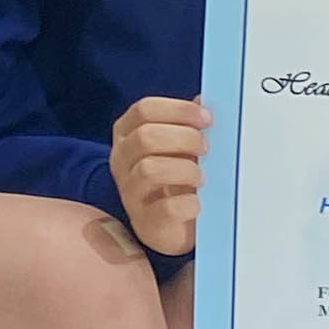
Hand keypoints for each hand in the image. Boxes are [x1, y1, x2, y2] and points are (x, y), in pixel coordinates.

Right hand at [111, 96, 207, 253]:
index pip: (144, 110)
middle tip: (206, 147)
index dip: (178, 110)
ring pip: (150, 170)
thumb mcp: (181, 147)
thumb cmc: (178, 179)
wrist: (174, 227)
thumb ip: (189, 124)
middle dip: (184, 138)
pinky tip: (198, 203)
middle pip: (145, 137)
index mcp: (128, 134)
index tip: (207, 119)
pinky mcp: (145, 221)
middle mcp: (122, 160)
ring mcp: (130, 191)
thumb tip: (203, 101)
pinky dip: (188, 204)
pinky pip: (166, 208)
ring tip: (201, 177)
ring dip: (185, 170)